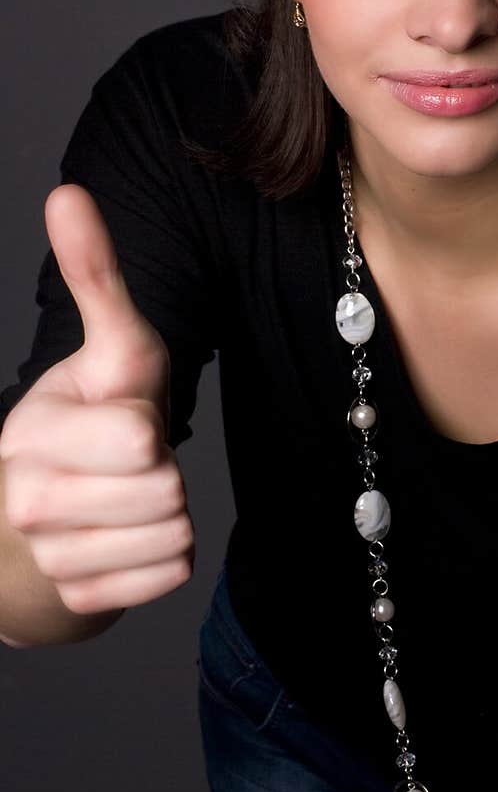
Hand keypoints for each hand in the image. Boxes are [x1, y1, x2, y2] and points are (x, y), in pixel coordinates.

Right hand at [0, 184, 193, 612]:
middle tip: (129, 464)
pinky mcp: (85, 598)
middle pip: (165, 491)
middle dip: (164, 473)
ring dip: (168, 515)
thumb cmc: (89, 418)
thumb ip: (94, 276)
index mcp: (32, 433)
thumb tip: (67, 192)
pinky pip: (172, 573)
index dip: (149, 427)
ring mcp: (54, 557)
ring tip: (129, 496)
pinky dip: (166, 556)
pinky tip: (131, 537)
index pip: (141, 440)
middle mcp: (29, 500)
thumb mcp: (106, 349)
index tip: (121, 422)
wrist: (43, 514)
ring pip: (173, 534)